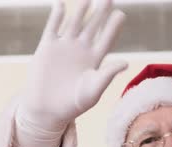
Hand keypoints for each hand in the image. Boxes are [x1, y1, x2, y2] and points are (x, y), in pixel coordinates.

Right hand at [14, 0, 127, 146]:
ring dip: (81, 10)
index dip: (114, 26)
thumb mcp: (92, 91)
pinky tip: (61, 5)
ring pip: (75, 23)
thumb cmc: (72, 105)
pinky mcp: (47, 48)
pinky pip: (52, 27)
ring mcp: (64, 47)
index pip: (107, 38)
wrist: (46, 111)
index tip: (121, 14)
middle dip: (101, 12)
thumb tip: (125, 62)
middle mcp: (81, 50)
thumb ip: (107, 75)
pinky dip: (56, 16)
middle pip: (93, 26)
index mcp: (95, 60)